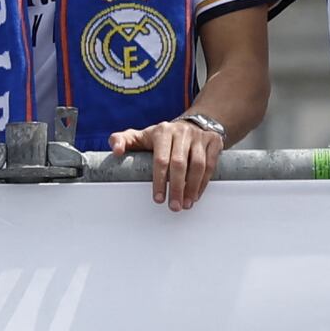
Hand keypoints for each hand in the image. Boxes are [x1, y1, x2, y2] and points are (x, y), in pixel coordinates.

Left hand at [111, 110, 227, 208]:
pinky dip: (204, 182)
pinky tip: (196, 195)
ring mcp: (199, 137)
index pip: (161, 159)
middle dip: (177, 188)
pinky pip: (210, 165)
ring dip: (192, 188)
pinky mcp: (213, 142)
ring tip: (186, 204)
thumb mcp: (140, 136)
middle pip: (180, 164)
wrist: (193, 124)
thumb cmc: (162, 136)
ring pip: (198, 165)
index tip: (158, 198)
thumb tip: (116, 151)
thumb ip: (121, 140)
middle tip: (174, 207)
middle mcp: (182, 132)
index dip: (159, 181)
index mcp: (162, 131)